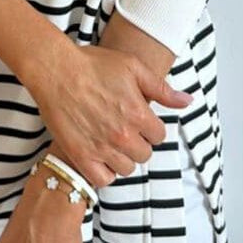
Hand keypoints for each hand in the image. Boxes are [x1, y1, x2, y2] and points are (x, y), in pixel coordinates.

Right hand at [32, 43, 193, 187]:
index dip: (149, 126)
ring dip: (122, 157)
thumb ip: (162, 89)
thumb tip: (187, 101)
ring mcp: (101, 148)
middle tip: (123, 128)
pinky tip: (100, 155)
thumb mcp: (133, 67)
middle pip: (144, 154)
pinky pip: (102, 179)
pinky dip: (104, 171)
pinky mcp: (81, 156)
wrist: (55, 70)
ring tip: (110, 141)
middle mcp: (122, 135)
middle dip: (137, 142)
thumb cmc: (93, 64)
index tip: (137, 118)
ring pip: (126, 168)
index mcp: (138, 114)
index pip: (159, 136)